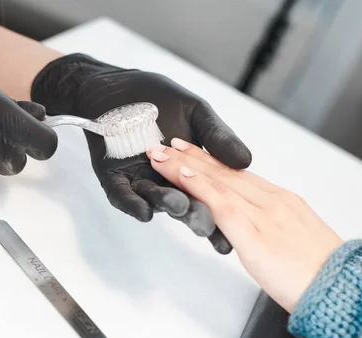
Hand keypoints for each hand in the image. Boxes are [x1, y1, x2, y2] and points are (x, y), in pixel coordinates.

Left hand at [31, 54, 250, 253]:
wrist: (114, 86)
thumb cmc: (157, 98)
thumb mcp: (196, 112)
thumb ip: (218, 136)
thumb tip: (247, 160)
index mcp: (193, 170)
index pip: (212, 193)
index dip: (224, 211)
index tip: (237, 225)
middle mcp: (169, 182)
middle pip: (186, 203)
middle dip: (196, 215)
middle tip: (207, 227)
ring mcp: (142, 182)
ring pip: (156, 200)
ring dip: (168, 205)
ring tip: (180, 207)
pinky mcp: (115, 180)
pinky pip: (123, 196)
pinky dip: (132, 203)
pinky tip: (143, 211)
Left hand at [146, 139, 342, 312]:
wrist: (345, 291)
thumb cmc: (323, 276)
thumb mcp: (299, 242)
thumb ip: (275, 229)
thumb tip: (257, 230)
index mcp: (284, 201)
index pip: (240, 174)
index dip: (213, 161)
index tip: (193, 150)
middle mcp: (274, 201)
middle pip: (226, 172)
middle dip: (193, 156)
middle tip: (168, 143)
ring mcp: (266, 215)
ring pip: (219, 182)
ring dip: (186, 166)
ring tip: (161, 155)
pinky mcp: (256, 236)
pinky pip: (222, 205)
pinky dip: (200, 187)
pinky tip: (181, 176)